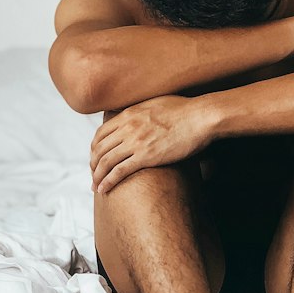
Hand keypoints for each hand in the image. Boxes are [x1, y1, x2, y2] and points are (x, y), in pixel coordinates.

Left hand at [90, 94, 215, 194]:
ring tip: (95, 186)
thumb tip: (139, 116)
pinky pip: (119, 171)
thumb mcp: (156, 103)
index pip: (101, 133)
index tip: (95, 158)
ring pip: (105, 161)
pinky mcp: (146, 156)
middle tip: (94, 175)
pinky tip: (104, 189)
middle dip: (93, 164)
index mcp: (129, 113)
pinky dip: (108, 182)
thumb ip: (142, 111)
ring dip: (97, 176)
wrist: (201, 117)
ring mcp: (136, 141)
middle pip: (99, 148)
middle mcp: (128, 126)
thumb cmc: (185, 110)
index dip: (94, 148)